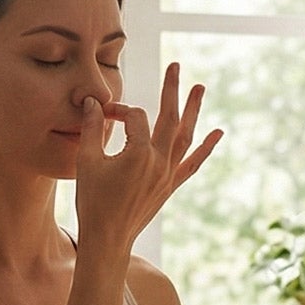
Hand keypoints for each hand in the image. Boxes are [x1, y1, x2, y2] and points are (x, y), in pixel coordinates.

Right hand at [72, 62, 221, 254]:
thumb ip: (92, 128)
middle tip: (176, 65)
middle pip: (169, 118)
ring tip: (199, 88)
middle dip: (171, 90)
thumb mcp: (87, 161)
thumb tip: (93, 102)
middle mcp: (159, 162)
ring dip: (193, 111)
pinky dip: (206, 147)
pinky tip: (218, 133)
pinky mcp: (171, 186)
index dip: (118, 111)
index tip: (102, 114)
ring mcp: (168, 174)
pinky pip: (193, 163)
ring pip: (185, 136)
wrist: (107, 238)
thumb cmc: (92, 201)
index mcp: (139, 153)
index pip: (135, 118)